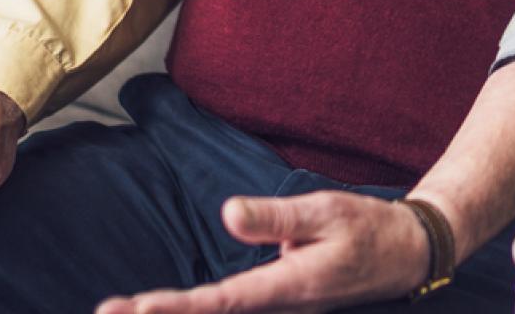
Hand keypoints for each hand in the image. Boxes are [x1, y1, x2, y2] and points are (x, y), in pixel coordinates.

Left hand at [95, 191, 431, 313]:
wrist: (406, 252)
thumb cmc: (368, 229)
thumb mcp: (327, 211)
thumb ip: (278, 217)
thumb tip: (229, 213)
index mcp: (291, 286)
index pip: (226, 301)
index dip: (181, 308)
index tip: (141, 309)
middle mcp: (279, 304)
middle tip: (108, 312)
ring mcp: (278, 306)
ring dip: (174, 313)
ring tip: (123, 310)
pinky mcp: (278, 299)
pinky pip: (230, 309)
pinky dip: (197, 310)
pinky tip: (169, 307)